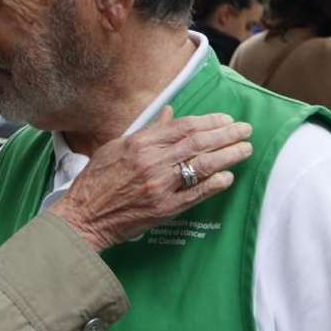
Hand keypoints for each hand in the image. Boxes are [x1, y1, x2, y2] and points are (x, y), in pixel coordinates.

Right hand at [50, 108, 252, 251]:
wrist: (84, 216)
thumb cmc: (97, 181)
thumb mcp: (117, 146)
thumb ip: (147, 130)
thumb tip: (170, 114)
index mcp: (140, 143)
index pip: (184, 126)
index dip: (209, 121)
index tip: (226, 118)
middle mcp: (152, 161)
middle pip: (198, 143)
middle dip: (226, 134)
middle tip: (246, 130)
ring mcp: (160, 185)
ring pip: (202, 165)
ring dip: (228, 156)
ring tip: (245, 149)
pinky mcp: (164, 208)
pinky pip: (196, 193)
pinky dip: (214, 183)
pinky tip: (228, 176)